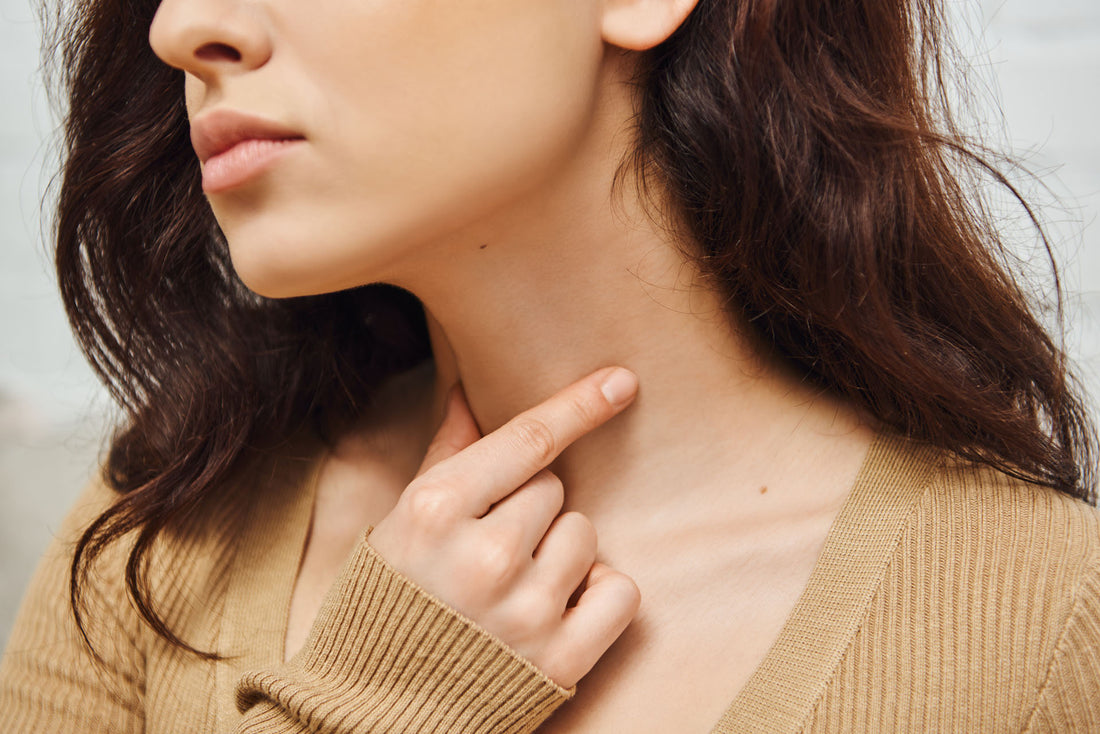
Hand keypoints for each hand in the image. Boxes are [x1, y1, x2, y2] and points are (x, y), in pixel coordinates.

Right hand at [366, 367, 641, 689]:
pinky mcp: (558, 661)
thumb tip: (468, 392)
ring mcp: (524, 611)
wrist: (380, 710)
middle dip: (531, 511)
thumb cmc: (390, 602)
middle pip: (554, 489)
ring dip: (561, 552)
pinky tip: (559, 609)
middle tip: (491, 550)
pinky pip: (620, 592)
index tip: (621, 381)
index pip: (527, 441)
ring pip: (585, 536)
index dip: (578, 405)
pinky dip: (600, 594)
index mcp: (436, 511)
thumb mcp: (400, 523)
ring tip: (514, 585)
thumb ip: (446, 456)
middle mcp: (483, 557)